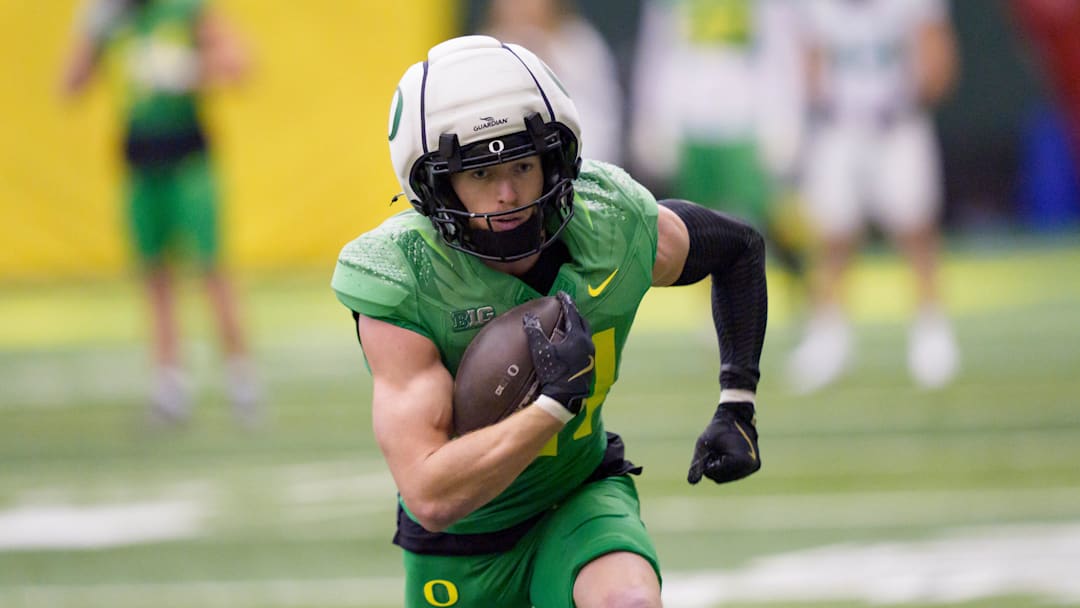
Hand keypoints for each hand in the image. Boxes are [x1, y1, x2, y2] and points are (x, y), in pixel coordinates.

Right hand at [522, 291, 593, 414]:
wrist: (564, 397)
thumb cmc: (553, 373)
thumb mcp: (541, 351)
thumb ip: (534, 333)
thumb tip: (528, 317)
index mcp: (577, 337)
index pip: (572, 313)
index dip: (566, 302)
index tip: (561, 294)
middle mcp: (587, 343)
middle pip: (583, 322)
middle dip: (574, 313)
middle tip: (566, 306)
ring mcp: (591, 355)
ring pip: (586, 334)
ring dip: (578, 326)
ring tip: (570, 323)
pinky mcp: (590, 365)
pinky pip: (586, 345)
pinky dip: (580, 339)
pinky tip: (573, 343)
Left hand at [687, 402, 760, 483]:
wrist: (737, 415)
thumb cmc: (718, 428)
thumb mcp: (703, 444)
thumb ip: (697, 463)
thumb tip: (691, 482)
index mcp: (739, 461)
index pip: (714, 474)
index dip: (706, 463)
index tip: (708, 450)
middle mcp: (749, 466)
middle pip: (721, 478)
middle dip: (713, 466)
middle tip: (714, 449)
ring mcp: (753, 467)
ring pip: (728, 477)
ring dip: (720, 467)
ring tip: (721, 449)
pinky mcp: (754, 465)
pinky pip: (735, 472)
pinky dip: (728, 466)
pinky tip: (728, 452)